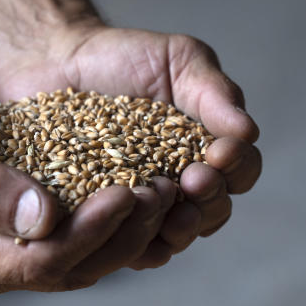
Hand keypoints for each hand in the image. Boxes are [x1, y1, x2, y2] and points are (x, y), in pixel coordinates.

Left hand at [0, 24, 261, 268]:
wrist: (58, 61)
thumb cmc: (125, 58)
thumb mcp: (178, 60)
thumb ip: (214, 91)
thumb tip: (248, 131)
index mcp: (207, 152)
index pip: (241, 172)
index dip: (238, 167)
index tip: (221, 152)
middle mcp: (181, 188)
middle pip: (212, 213)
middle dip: (210, 199)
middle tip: (194, 179)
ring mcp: (142, 208)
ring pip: (171, 238)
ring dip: (177, 229)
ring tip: (167, 208)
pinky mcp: (101, 220)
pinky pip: (121, 247)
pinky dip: (129, 242)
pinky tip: (123, 224)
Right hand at [0, 83, 184, 293]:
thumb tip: (42, 219)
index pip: (41, 263)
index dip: (88, 233)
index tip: (124, 194)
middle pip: (75, 267)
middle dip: (122, 232)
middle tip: (160, 191)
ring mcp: (21, 251)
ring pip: (91, 255)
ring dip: (131, 226)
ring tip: (165, 188)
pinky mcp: (41, 229)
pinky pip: (89, 231)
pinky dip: (121, 213)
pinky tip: (149, 184)